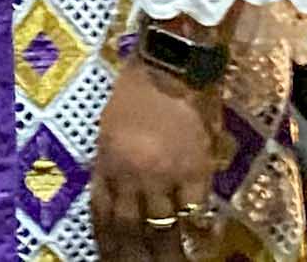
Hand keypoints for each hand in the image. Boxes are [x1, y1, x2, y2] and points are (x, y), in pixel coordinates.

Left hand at [93, 52, 223, 261]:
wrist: (170, 65)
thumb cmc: (138, 88)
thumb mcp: (110, 125)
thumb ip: (112, 161)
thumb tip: (116, 195)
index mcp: (108, 162)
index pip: (102, 213)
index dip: (108, 242)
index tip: (114, 258)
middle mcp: (132, 175)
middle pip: (130, 228)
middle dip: (134, 256)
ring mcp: (164, 176)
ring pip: (162, 227)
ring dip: (167, 252)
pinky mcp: (195, 172)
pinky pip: (195, 212)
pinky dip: (199, 228)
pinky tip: (203, 239)